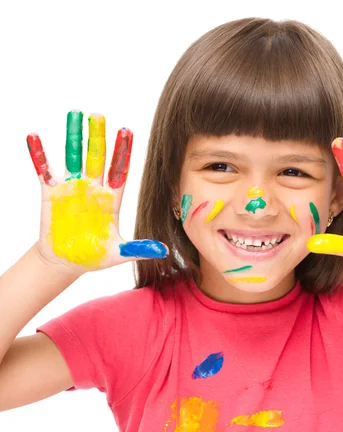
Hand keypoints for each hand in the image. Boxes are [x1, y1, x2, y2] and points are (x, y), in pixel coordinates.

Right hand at [27, 110, 167, 274]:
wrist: (66, 263)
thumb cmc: (94, 257)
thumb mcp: (118, 254)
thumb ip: (138, 248)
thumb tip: (164, 251)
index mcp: (111, 200)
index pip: (119, 170)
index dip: (122, 152)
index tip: (127, 131)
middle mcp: (93, 189)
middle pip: (97, 158)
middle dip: (98, 137)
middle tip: (99, 116)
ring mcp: (72, 188)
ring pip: (73, 157)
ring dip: (73, 137)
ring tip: (74, 114)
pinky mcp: (51, 194)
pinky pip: (44, 170)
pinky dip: (39, 155)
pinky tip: (34, 137)